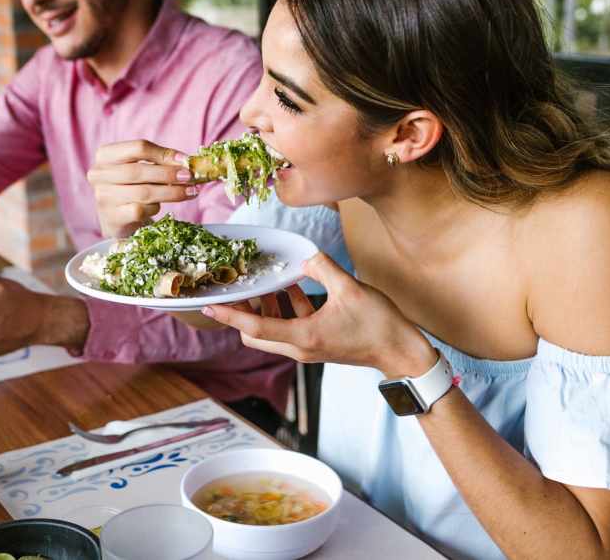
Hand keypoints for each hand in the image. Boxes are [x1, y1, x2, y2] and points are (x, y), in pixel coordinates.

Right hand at [86, 139, 198, 237]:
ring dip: (171, 192)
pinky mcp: (112, 217)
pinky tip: (160, 207)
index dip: (164, 153)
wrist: (116, 219)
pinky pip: (140, 210)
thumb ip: (159, 162)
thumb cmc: (132, 187)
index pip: (138, 148)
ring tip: (190, 192)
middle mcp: (99, 174)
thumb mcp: (141, 169)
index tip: (185, 160)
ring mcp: (103, 197)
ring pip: (143, 192)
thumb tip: (186, 162)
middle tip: (189, 177)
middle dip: (168, 174)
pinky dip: (155, 208)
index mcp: (105, 155)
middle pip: (139, 170)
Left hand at [202, 253, 436, 375]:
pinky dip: (286, 308)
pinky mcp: (317, 343)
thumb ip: (322, 268)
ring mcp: (307, 347)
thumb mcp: (349, 289)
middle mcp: (299, 347)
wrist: (401, 352)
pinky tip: (292, 286)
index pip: (254, 327)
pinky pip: (290, 326)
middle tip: (239, 286)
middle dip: (243, 310)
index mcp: (303, 337)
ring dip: (265, 308)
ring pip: (271, 330)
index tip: (208, 304)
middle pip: (255, 333)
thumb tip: (305, 257)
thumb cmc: (378, 325)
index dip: (229, 314)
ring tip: (268, 281)